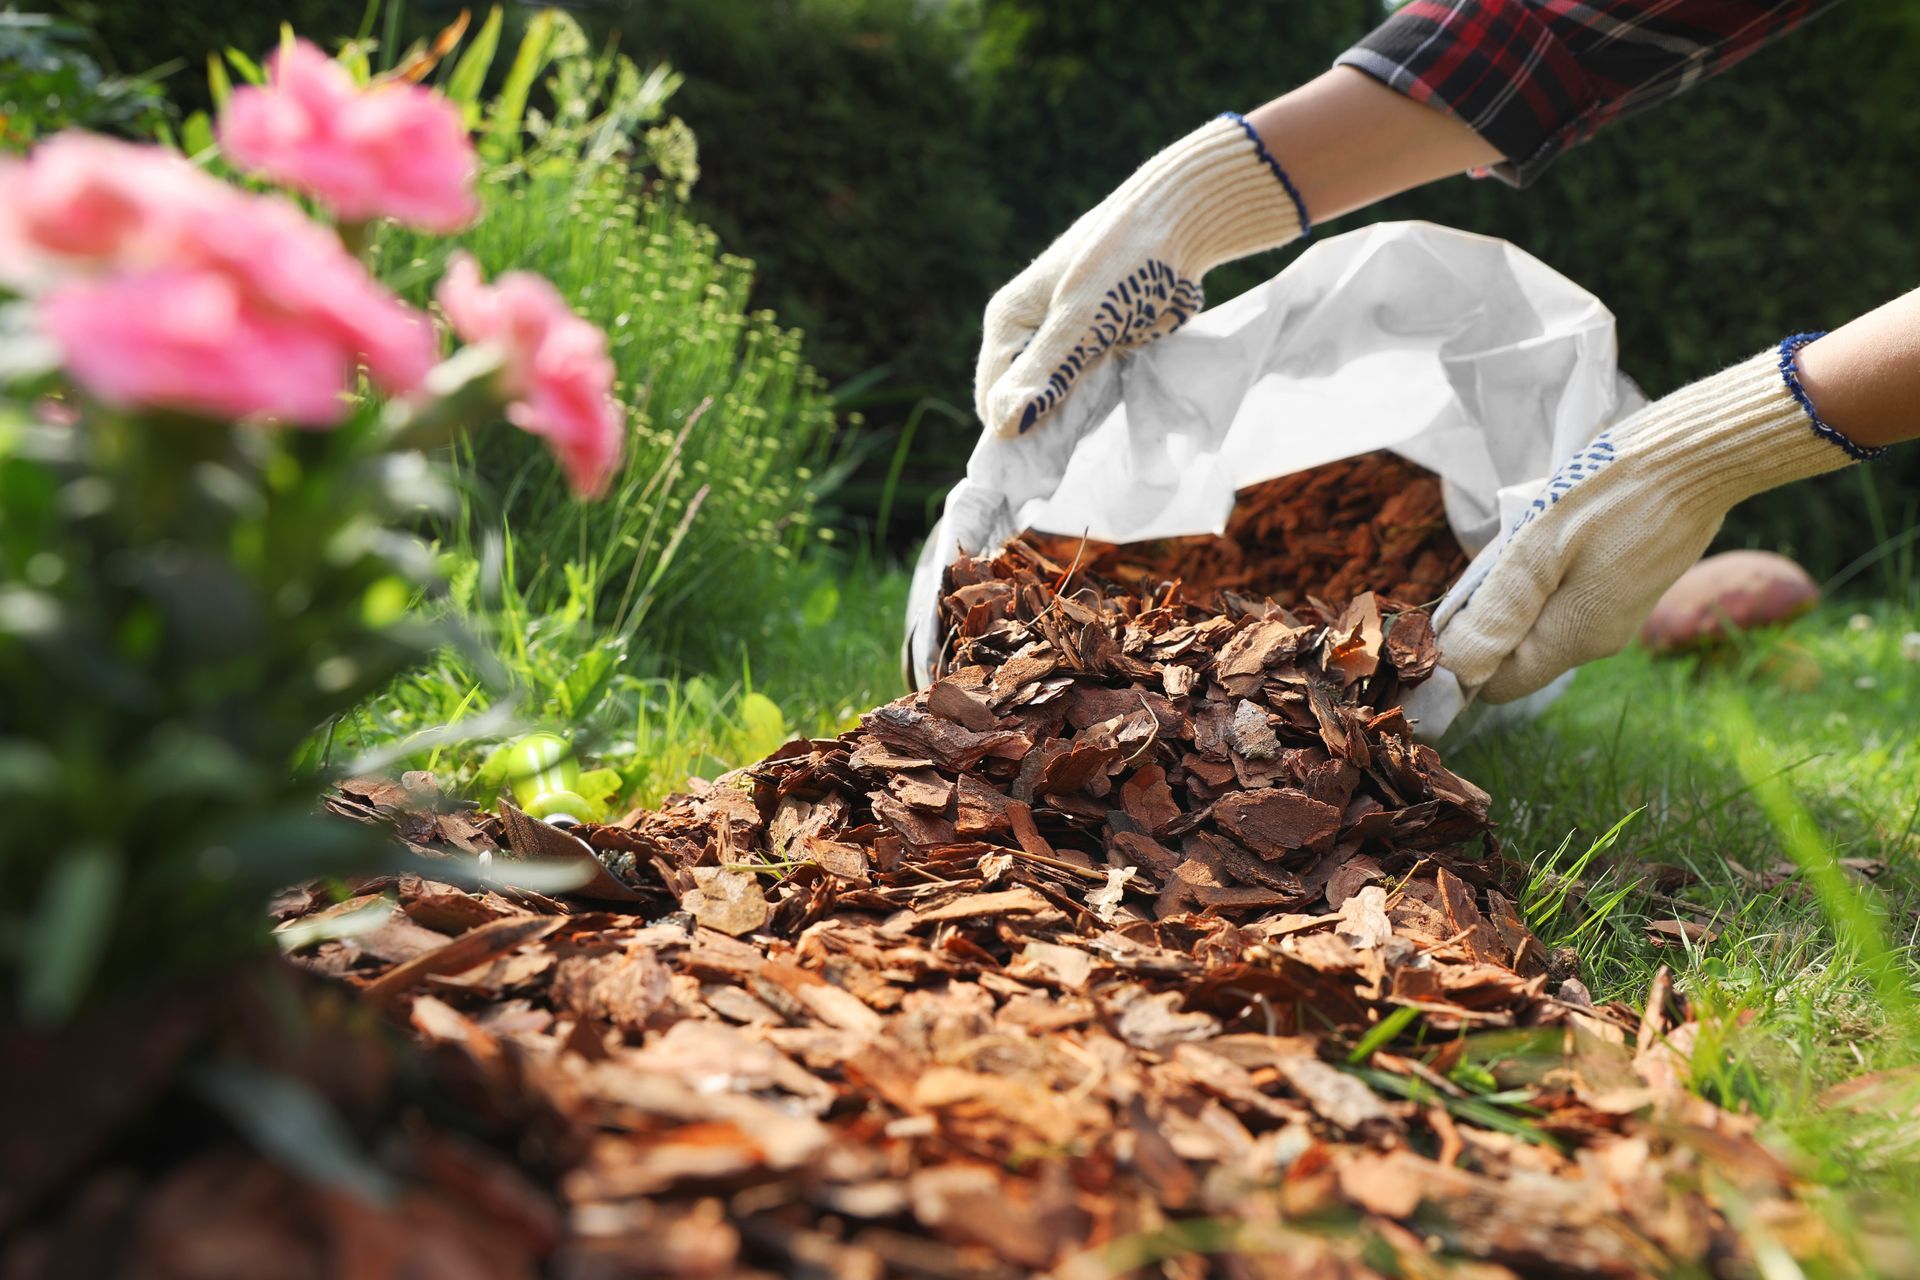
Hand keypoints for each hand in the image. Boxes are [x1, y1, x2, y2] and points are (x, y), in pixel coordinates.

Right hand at [974, 113, 1306, 438]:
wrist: (1182, 225)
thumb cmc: (1124, 262)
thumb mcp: (1081, 319)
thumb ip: (1045, 371)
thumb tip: (1004, 427)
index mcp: (1008, 321)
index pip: (992, 396)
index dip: (1012, 431)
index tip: (1041, 465)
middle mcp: (1029, 334)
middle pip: (1021, 401)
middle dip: (1041, 429)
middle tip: (1071, 453)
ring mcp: (1065, 342)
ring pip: (1056, 401)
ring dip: (1071, 421)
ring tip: (1092, 437)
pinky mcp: (1099, 348)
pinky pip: (1088, 392)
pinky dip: (1097, 407)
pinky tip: (1110, 418)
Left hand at [1437, 337, 1877, 702]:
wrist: (1700, 453)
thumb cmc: (1614, 492)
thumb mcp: (1540, 548)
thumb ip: (1498, 613)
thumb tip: (1457, 670)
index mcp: (1576, 638)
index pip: (1499, 683)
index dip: (1461, 661)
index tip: (1436, 619)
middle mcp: (1599, 639)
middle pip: (1517, 654)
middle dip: (1485, 624)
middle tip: (1477, 567)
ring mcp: (1617, 613)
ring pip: (1540, 624)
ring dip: (1513, 596)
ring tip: (1511, 545)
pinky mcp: (1626, 586)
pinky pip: (1566, 599)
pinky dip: (1543, 579)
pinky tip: (1545, 538)